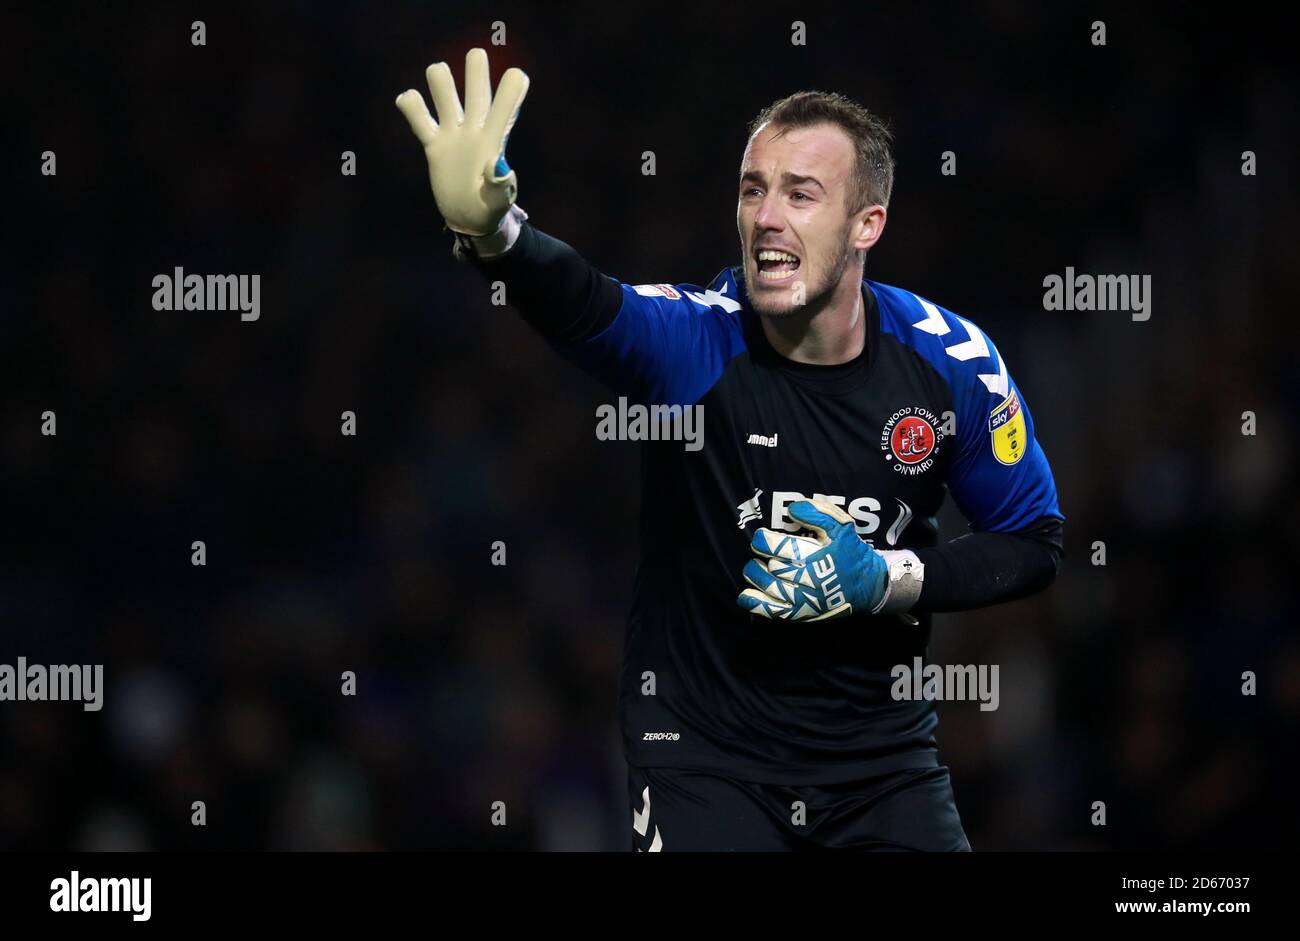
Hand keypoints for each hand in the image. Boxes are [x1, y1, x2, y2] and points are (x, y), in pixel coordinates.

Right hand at [395, 48, 528, 236]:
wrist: (469, 218)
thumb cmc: (490, 207)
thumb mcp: (499, 200)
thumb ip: (499, 184)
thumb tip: (497, 165)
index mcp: (495, 138)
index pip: (506, 104)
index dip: (512, 87)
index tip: (517, 77)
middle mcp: (474, 127)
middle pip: (476, 84)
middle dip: (476, 67)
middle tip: (476, 57)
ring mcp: (452, 133)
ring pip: (443, 89)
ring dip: (440, 79)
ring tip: (439, 81)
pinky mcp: (433, 144)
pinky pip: (418, 116)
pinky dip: (410, 104)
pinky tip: (410, 104)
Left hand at [738, 499, 888, 621]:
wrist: (868, 585)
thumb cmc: (851, 552)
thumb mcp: (841, 526)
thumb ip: (817, 513)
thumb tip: (792, 510)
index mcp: (817, 557)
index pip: (780, 548)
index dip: (764, 540)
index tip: (761, 536)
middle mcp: (809, 580)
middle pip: (774, 568)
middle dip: (762, 557)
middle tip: (761, 551)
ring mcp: (805, 600)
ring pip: (771, 589)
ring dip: (756, 576)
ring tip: (754, 567)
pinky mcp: (802, 613)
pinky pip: (775, 612)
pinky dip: (756, 604)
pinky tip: (744, 595)